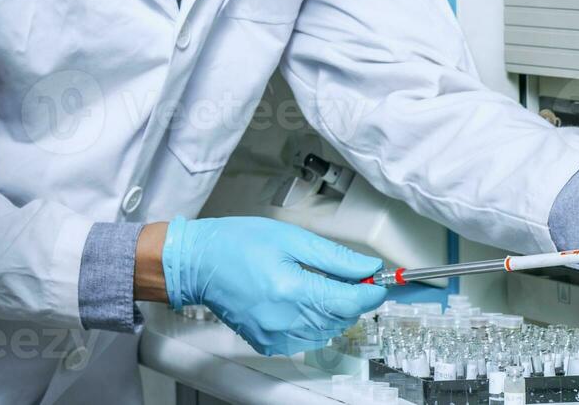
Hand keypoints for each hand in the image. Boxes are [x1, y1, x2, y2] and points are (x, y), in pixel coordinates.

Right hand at [160, 216, 387, 355]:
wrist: (198, 263)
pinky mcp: (267, 342)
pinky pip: (305, 338)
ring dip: (333, 311)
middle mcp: (284, 319)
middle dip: (352, 298)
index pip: (349, 302)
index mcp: (291, 290)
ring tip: (320, 285)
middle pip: (341, 318)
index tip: (380, 282)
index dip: (371, 292)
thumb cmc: (236, 243)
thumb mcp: (290, 237)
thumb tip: (366, 268)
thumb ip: (333, 257)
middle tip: (351, 276)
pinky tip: (301, 301)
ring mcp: (275, 335)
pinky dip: (313, 322)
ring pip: (326, 331)